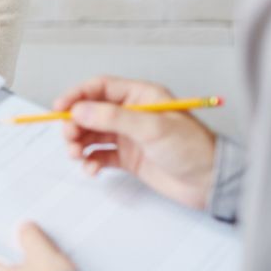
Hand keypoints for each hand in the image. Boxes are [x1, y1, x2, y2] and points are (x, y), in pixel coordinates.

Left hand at [0, 223, 76, 270]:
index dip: (2, 238)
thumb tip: (26, 229)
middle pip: (7, 262)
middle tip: (32, 235)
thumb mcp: (41, 254)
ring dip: (33, 261)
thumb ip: (30, 237)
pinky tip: (53, 266)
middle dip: (21, 249)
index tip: (12, 228)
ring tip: (46, 249)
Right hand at [55, 76, 217, 208]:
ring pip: (91, 134)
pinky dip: (90, 161)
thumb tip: (80, 111)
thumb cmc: (192, 149)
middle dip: (75, 124)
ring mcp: (129, 136)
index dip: (76, 96)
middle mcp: (131, 114)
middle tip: (69, 137)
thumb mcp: (152, 128)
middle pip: (90, 112)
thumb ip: (113, 118)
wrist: (211, 183)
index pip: (99, 88)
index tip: (60, 108)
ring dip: (78, 144)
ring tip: (77, 155)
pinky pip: (99, 155)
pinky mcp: (128, 158)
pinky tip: (92, 168)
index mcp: (140, 96)